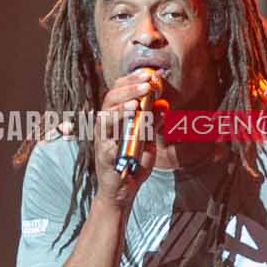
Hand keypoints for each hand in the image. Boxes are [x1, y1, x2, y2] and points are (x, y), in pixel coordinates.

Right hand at [94, 67, 167, 203]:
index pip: (118, 92)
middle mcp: (105, 125)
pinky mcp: (103, 151)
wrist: (123, 192)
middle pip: (111, 97)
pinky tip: (132, 112)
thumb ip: (153, 124)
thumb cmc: (133, 166)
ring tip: (142, 94)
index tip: (148, 74)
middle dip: (130, 86)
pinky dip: (119, 119)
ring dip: (125, 100)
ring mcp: (102, 138)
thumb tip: (164, 105)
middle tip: (148, 82)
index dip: (131, 80)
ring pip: (107, 111)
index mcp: (114, 120)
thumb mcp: (147, 142)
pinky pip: (108, 132)